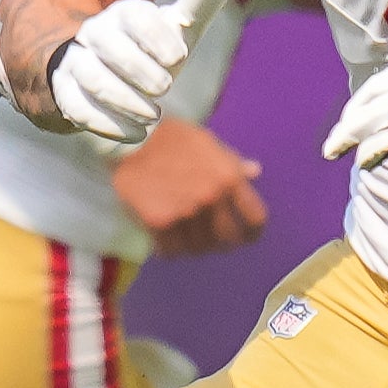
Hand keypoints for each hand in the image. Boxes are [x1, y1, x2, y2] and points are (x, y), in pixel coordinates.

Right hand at [48, 0, 235, 143]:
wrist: (116, 78)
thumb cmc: (154, 49)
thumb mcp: (181, 27)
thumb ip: (200, 3)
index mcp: (123, 13)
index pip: (134, 15)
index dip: (156, 36)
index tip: (180, 57)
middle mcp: (94, 33)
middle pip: (108, 44)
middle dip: (139, 69)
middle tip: (166, 86)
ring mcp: (75, 64)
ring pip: (92, 77)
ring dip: (125, 99)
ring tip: (154, 116)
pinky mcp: (65, 94)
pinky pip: (76, 107)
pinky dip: (108, 124)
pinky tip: (138, 135)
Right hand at [112, 118, 266, 257]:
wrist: (131, 138)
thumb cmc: (173, 137)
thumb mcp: (210, 144)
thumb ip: (232, 162)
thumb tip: (255, 172)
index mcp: (229, 178)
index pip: (255, 218)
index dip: (253, 233)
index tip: (246, 238)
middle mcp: (211, 198)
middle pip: (227, 239)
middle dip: (223, 244)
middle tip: (214, 243)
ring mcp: (185, 212)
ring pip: (198, 247)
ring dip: (194, 247)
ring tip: (186, 241)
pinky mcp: (159, 222)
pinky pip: (170, 250)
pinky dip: (169, 251)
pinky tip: (164, 244)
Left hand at [320, 46, 387, 183]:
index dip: (369, 96)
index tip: (358, 111)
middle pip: (374, 96)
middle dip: (352, 116)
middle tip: (337, 136)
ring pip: (368, 118)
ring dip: (345, 136)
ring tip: (331, 151)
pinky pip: (381, 142)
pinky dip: (366, 153)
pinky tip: (362, 164)